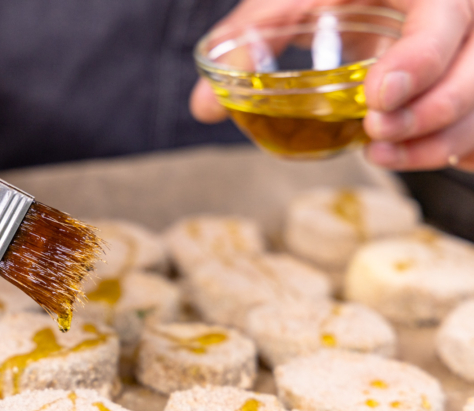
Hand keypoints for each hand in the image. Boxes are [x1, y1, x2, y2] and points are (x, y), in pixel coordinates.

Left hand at [190, 0, 473, 171]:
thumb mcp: (290, 0)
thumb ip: (248, 40)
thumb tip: (203, 108)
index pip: (443, 22)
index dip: (418, 62)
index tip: (376, 97)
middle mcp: (459, 19)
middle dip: (430, 114)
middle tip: (376, 137)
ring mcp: (469, 55)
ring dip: (438, 143)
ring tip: (381, 155)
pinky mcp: (466, 86)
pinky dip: (457, 149)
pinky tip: (421, 156)